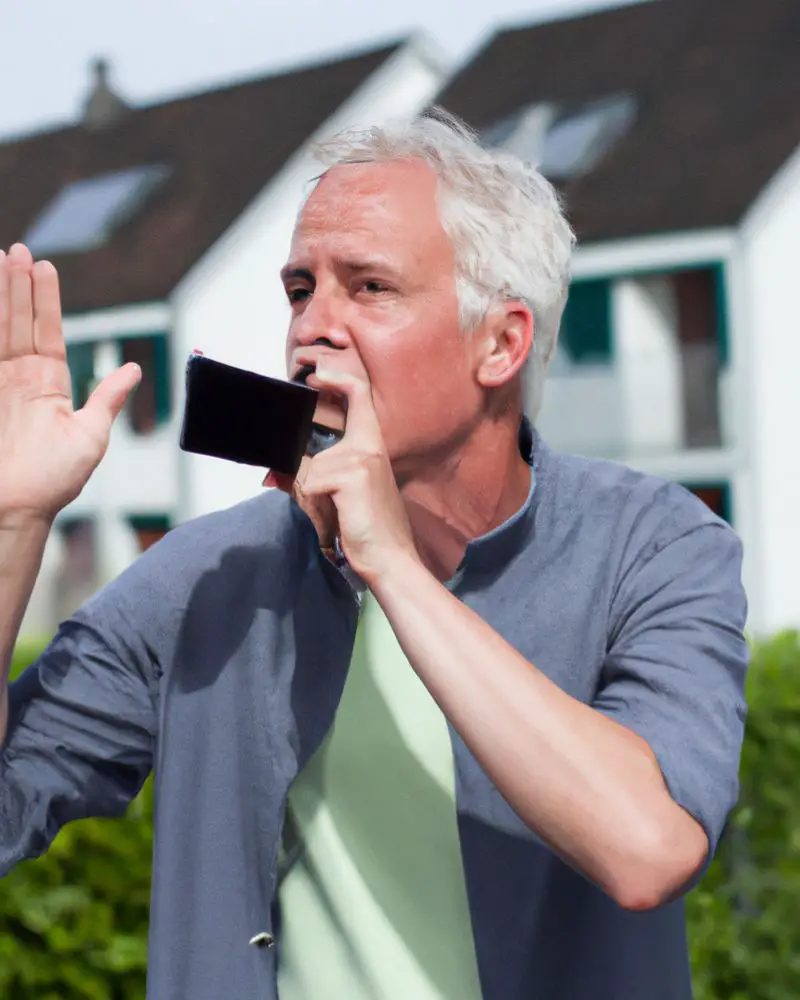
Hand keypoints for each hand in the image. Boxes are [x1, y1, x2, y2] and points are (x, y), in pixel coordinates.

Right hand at [0, 244, 140, 522]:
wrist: (17, 509)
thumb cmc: (55, 482)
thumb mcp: (90, 436)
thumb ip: (107, 399)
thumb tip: (132, 370)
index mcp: (48, 385)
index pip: (46, 331)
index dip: (44, 299)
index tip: (45, 266)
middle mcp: (20, 379)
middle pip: (18, 320)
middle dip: (18, 285)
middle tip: (18, 249)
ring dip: (0, 295)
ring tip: (2, 258)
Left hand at [268, 361, 418, 584]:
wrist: (390, 557)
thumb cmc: (369, 526)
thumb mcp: (343, 491)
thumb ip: (316, 472)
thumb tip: (275, 470)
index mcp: (372, 444)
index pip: (359, 393)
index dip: (336, 377)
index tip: (315, 377)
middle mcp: (369, 445)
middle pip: (317, 439)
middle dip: (306, 462)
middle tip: (322, 492)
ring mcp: (360, 457)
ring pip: (308, 466)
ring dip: (308, 493)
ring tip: (333, 512)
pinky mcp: (350, 475)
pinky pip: (309, 482)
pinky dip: (311, 502)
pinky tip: (335, 515)